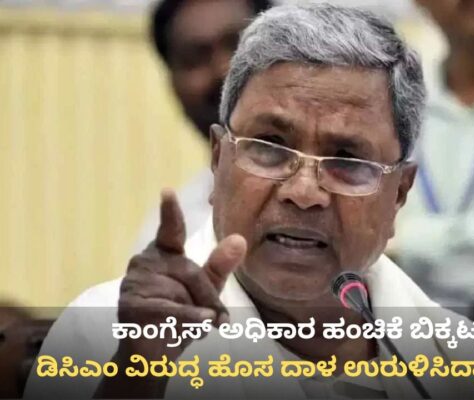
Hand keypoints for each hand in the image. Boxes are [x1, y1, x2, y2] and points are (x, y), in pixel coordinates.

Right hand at [96, 190, 245, 397]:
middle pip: (191, 271)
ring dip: (199, 314)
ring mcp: (135, 284)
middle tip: (217, 319)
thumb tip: (240, 239)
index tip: (167, 191)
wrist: (150, 356)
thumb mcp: (204, 290)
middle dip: (208, 297)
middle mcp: (144, 263)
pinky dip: (193, 320)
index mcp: (161, 254)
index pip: (170, 232)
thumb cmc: (178, 316)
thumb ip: (219, 266)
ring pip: (184, 292)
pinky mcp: (133, 307)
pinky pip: (174, 310)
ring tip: (194, 326)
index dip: (170, 213)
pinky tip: (205, 323)